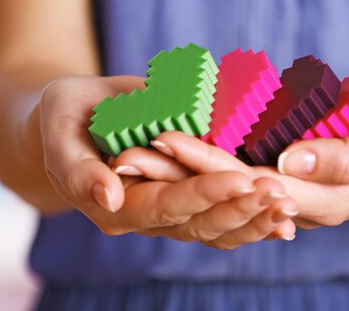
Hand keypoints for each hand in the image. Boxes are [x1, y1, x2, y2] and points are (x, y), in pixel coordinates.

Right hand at [38, 75, 295, 247]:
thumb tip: (111, 195)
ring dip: (254, 221)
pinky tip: (283, 218)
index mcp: (114, 205)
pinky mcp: (182, 200)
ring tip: (289, 208)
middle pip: (199, 224)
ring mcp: (166, 212)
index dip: (204, 195)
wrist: (75, 120)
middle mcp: (144, 217)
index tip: (242, 180)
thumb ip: (76, 168)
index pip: (167, 206)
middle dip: (242, 210)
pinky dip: (251, 220)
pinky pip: (219, 219)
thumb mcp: (58, 132)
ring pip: (215, 230)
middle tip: (280, 194)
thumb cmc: (64, 118)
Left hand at [115, 83, 348, 228]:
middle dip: (176, 172)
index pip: (251, 186)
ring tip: (134, 148)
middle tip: (127, 152)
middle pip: (227, 192)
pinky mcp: (285, 172)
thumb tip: (290, 163)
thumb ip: (344, 158)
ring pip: (225, 185)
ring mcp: (289, 190)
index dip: (207, 165)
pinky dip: (204, 156)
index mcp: (322, 201)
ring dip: (180, 170)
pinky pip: (238, 168)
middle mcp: (297, 204)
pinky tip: (173, 137)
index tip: (166, 140)